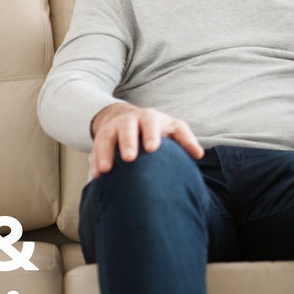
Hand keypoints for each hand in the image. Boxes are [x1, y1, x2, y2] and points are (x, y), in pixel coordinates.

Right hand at [89, 102, 203, 177]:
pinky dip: (94, 161)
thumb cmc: (156, 127)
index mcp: (148, 118)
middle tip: (129, 158)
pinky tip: (97, 176)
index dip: (151, 134)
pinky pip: (94, 149)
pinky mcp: (99, 139)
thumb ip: (185, 139)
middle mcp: (128, 121)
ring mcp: (112, 129)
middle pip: (126, 129)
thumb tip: (198, 154)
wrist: (126, 117)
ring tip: (106, 170)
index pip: (150, 123)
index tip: (152, 148)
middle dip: (127, 142)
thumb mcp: (172, 128)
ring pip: (106, 138)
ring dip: (105, 153)